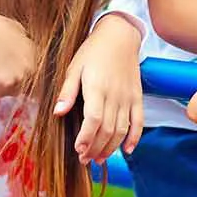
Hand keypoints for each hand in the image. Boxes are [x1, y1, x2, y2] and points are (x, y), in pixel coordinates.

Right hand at [0, 2, 36, 98]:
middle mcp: (31, 66)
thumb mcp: (13, 30)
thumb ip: (19, 44)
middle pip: (19, 85)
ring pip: (6, 91)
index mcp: (34, 52)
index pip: (27, 72)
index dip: (11, 72)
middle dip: (4, 81)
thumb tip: (11, 53)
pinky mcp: (5, 84)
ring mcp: (19, 76)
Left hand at [54, 14, 143, 161]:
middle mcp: (115, 95)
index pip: (93, 120)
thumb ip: (67, 91)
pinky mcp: (138, 98)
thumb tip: (58, 113)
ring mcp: (128, 98)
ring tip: (99, 159)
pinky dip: (134, 138)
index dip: (86, 138)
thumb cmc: (92, 52)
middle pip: (107, 130)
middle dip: (96, 148)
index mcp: (96, 88)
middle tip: (84, 159)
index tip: (78, 150)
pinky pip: (139, 123)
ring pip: (122, 130)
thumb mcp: (73, 67)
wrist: (120, 36)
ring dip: (111, 148)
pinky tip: (126, 150)